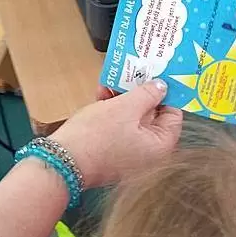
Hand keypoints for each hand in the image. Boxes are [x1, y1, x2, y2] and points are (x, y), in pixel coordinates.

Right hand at [49, 80, 182, 187]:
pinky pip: (119, 130)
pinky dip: (111, 113)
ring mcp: (130, 157)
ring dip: (122, 100)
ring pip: (132, 121)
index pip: (173, 115)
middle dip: (139, 94)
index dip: (165, 93)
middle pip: (151, 117)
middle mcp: (149, 155)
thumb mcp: (125, 107)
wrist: (62, 162)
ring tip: (110, 83)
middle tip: (132, 74)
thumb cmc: (96, 137)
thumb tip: (162, 87)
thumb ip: (148, 94)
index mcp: (160, 147)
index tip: (157, 76)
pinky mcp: (113, 155)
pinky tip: (101, 97)